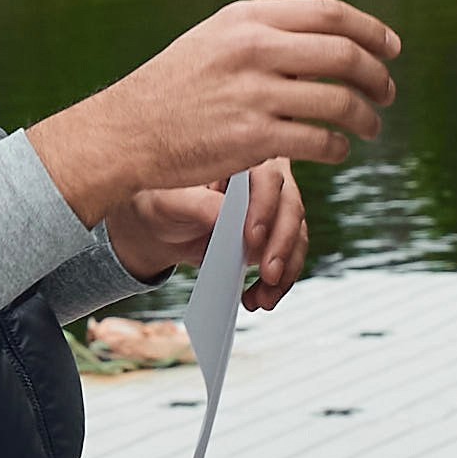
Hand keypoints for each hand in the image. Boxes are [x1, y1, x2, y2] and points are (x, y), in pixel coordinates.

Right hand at [27, 0, 399, 226]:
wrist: (127, 130)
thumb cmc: (176, 85)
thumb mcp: (216, 39)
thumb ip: (267, 32)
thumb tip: (330, 35)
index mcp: (247, 18)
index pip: (330, 13)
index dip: (371, 30)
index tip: (391, 47)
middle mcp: (253, 50)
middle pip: (344, 54)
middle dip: (378, 75)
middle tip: (388, 91)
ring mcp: (254, 95)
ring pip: (339, 101)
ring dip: (366, 117)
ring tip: (370, 127)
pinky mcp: (252, 139)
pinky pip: (319, 141)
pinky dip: (339, 148)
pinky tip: (338, 150)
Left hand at [107, 158, 309, 310]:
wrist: (161, 228)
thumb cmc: (161, 202)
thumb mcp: (166, 202)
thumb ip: (194, 204)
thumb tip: (222, 215)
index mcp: (240, 158)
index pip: (267, 176)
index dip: (264, 207)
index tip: (251, 239)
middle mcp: (264, 178)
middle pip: (290, 206)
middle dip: (282, 245)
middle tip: (268, 275)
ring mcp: (273, 207)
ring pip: (296, 235)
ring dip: (286, 270)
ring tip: (263, 299)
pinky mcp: (274, 234)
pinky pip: (289, 256)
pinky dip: (280, 281)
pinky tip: (259, 298)